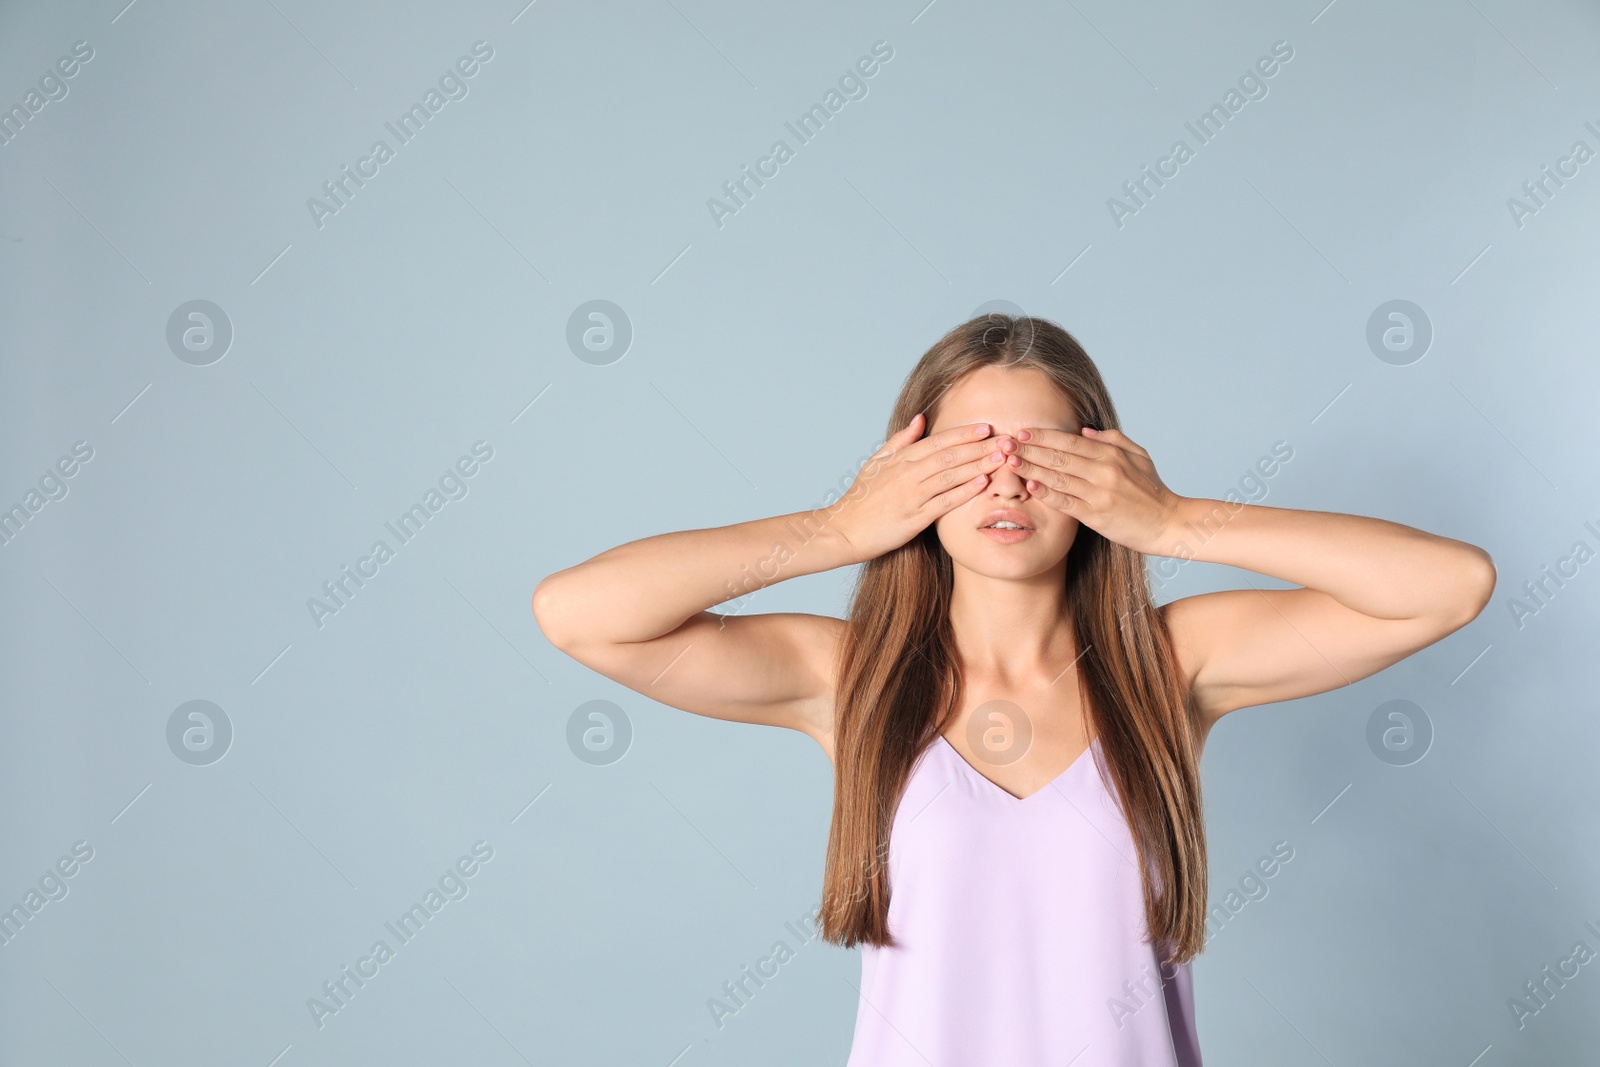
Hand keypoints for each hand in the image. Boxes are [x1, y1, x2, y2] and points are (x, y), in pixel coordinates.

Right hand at [825, 414, 1009, 561]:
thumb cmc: (862, 498)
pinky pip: (943, 502)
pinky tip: (982, 483)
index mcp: (900, 459)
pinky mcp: (913, 519)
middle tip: (1006, 440)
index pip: (938, 441)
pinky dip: (964, 491)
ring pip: (950, 475)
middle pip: (950, 455)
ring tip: (1001, 458)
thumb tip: (921, 418)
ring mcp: (911, 496)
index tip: (987, 428)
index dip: (964, 433)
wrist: (844, 530)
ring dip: (978, 465)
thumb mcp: (877, 462)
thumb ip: (901, 440)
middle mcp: (907, 474)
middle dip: (980, 447)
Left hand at [1002, 425, 1182, 554]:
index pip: (1070, 440)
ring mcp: (1099, 493)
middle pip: (1058, 456)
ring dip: (1031, 468)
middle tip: (1005, 443)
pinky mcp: (1096, 515)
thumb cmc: (1153, 490)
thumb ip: (1113, 440)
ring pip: (1058, 477)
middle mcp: (1103, 471)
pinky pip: (1066, 502)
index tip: (1022, 431)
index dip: (1044, 435)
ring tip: (1010, 461)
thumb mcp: (1139, 457)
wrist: (1170, 523)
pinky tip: (1031, 486)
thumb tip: (1084, 431)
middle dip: (1029, 448)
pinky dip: (1047, 493)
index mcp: (1111, 454)